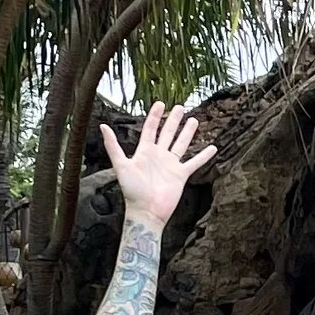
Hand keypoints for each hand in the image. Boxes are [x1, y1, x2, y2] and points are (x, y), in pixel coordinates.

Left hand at [102, 101, 212, 228]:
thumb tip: (102, 126)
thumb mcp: (120, 165)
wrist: (146, 211)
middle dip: (174, 120)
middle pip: (168, 133)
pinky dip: (204, 156)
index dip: (155, 116)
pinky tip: (212, 148)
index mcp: (145, 151)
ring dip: (188, 133)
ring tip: (194, 120)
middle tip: (181, 107)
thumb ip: (113, 145)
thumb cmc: (132, 190)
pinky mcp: (181, 175)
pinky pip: (194, 163)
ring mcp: (171, 165)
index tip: (160, 103)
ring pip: (181, 144)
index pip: (151, 129)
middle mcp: (159, 156)